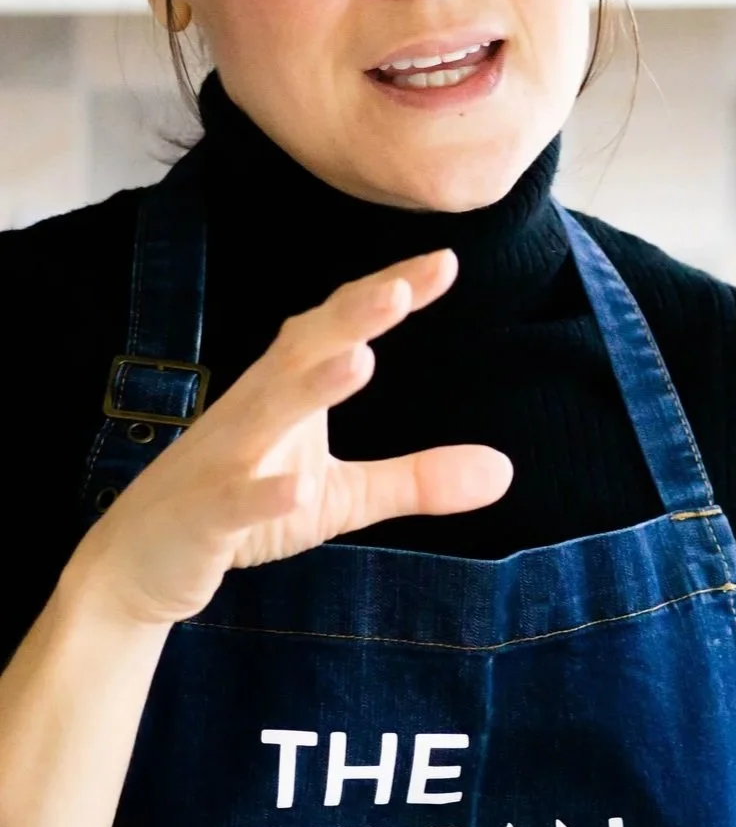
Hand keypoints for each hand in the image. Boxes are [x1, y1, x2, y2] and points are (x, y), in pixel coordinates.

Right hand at [74, 248, 513, 626]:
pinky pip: (232, 502)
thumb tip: (506, 472)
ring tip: (362, 359)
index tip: (444, 262)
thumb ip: (416, 479)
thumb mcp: (339, 498)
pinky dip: (262, 494)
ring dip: (311, 386)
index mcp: (283, 392)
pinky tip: (297, 489)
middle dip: (351, 316)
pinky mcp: (201, 518)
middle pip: (300, 350)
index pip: (338, 328)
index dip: (386, 294)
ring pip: (263, 414)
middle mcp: (250, 411)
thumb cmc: (243, 512)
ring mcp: (220, 461)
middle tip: (403, 285)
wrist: (138, 565)